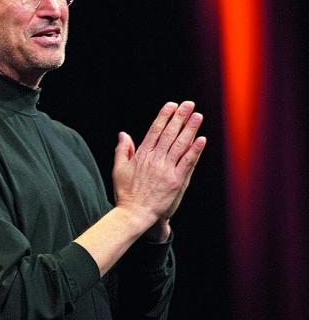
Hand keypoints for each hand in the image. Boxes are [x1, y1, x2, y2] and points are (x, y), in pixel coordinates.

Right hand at [112, 101, 205, 230]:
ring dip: (190, 129)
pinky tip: (201, 139)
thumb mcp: (118, 170)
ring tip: (197, 116)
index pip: (155, 130)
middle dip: (180, 117)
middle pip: (169, 134)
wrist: (135, 214)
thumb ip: (122, 150)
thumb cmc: (126, 194)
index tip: (172, 105)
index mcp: (142, 155)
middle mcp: (155, 159)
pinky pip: (188, 162)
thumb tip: (123, 134)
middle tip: (189, 104)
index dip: (164, 116)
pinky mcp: (176, 181)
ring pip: (180, 145)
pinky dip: (195, 150)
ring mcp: (166, 169)